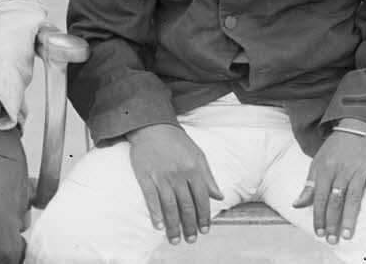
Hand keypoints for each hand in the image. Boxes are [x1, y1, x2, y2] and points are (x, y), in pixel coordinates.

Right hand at [127, 123, 223, 245]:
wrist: (152, 126)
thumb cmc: (177, 142)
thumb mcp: (198, 155)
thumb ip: (208, 177)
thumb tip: (219, 196)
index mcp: (194, 169)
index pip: (201, 198)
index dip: (204, 216)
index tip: (205, 230)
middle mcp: (179, 174)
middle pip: (186, 206)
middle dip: (190, 226)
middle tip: (191, 240)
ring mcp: (161, 176)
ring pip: (170, 207)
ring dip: (173, 226)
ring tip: (176, 240)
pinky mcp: (145, 177)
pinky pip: (151, 199)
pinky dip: (155, 214)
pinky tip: (159, 226)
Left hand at [293, 119, 365, 244]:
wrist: (358, 125)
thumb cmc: (336, 147)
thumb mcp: (318, 162)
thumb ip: (309, 185)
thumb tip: (296, 204)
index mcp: (325, 169)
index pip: (320, 197)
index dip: (319, 216)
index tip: (318, 232)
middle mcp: (342, 171)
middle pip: (336, 200)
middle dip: (333, 222)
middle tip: (332, 239)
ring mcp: (359, 169)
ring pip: (353, 195)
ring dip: (350, 216)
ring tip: (348, 234)